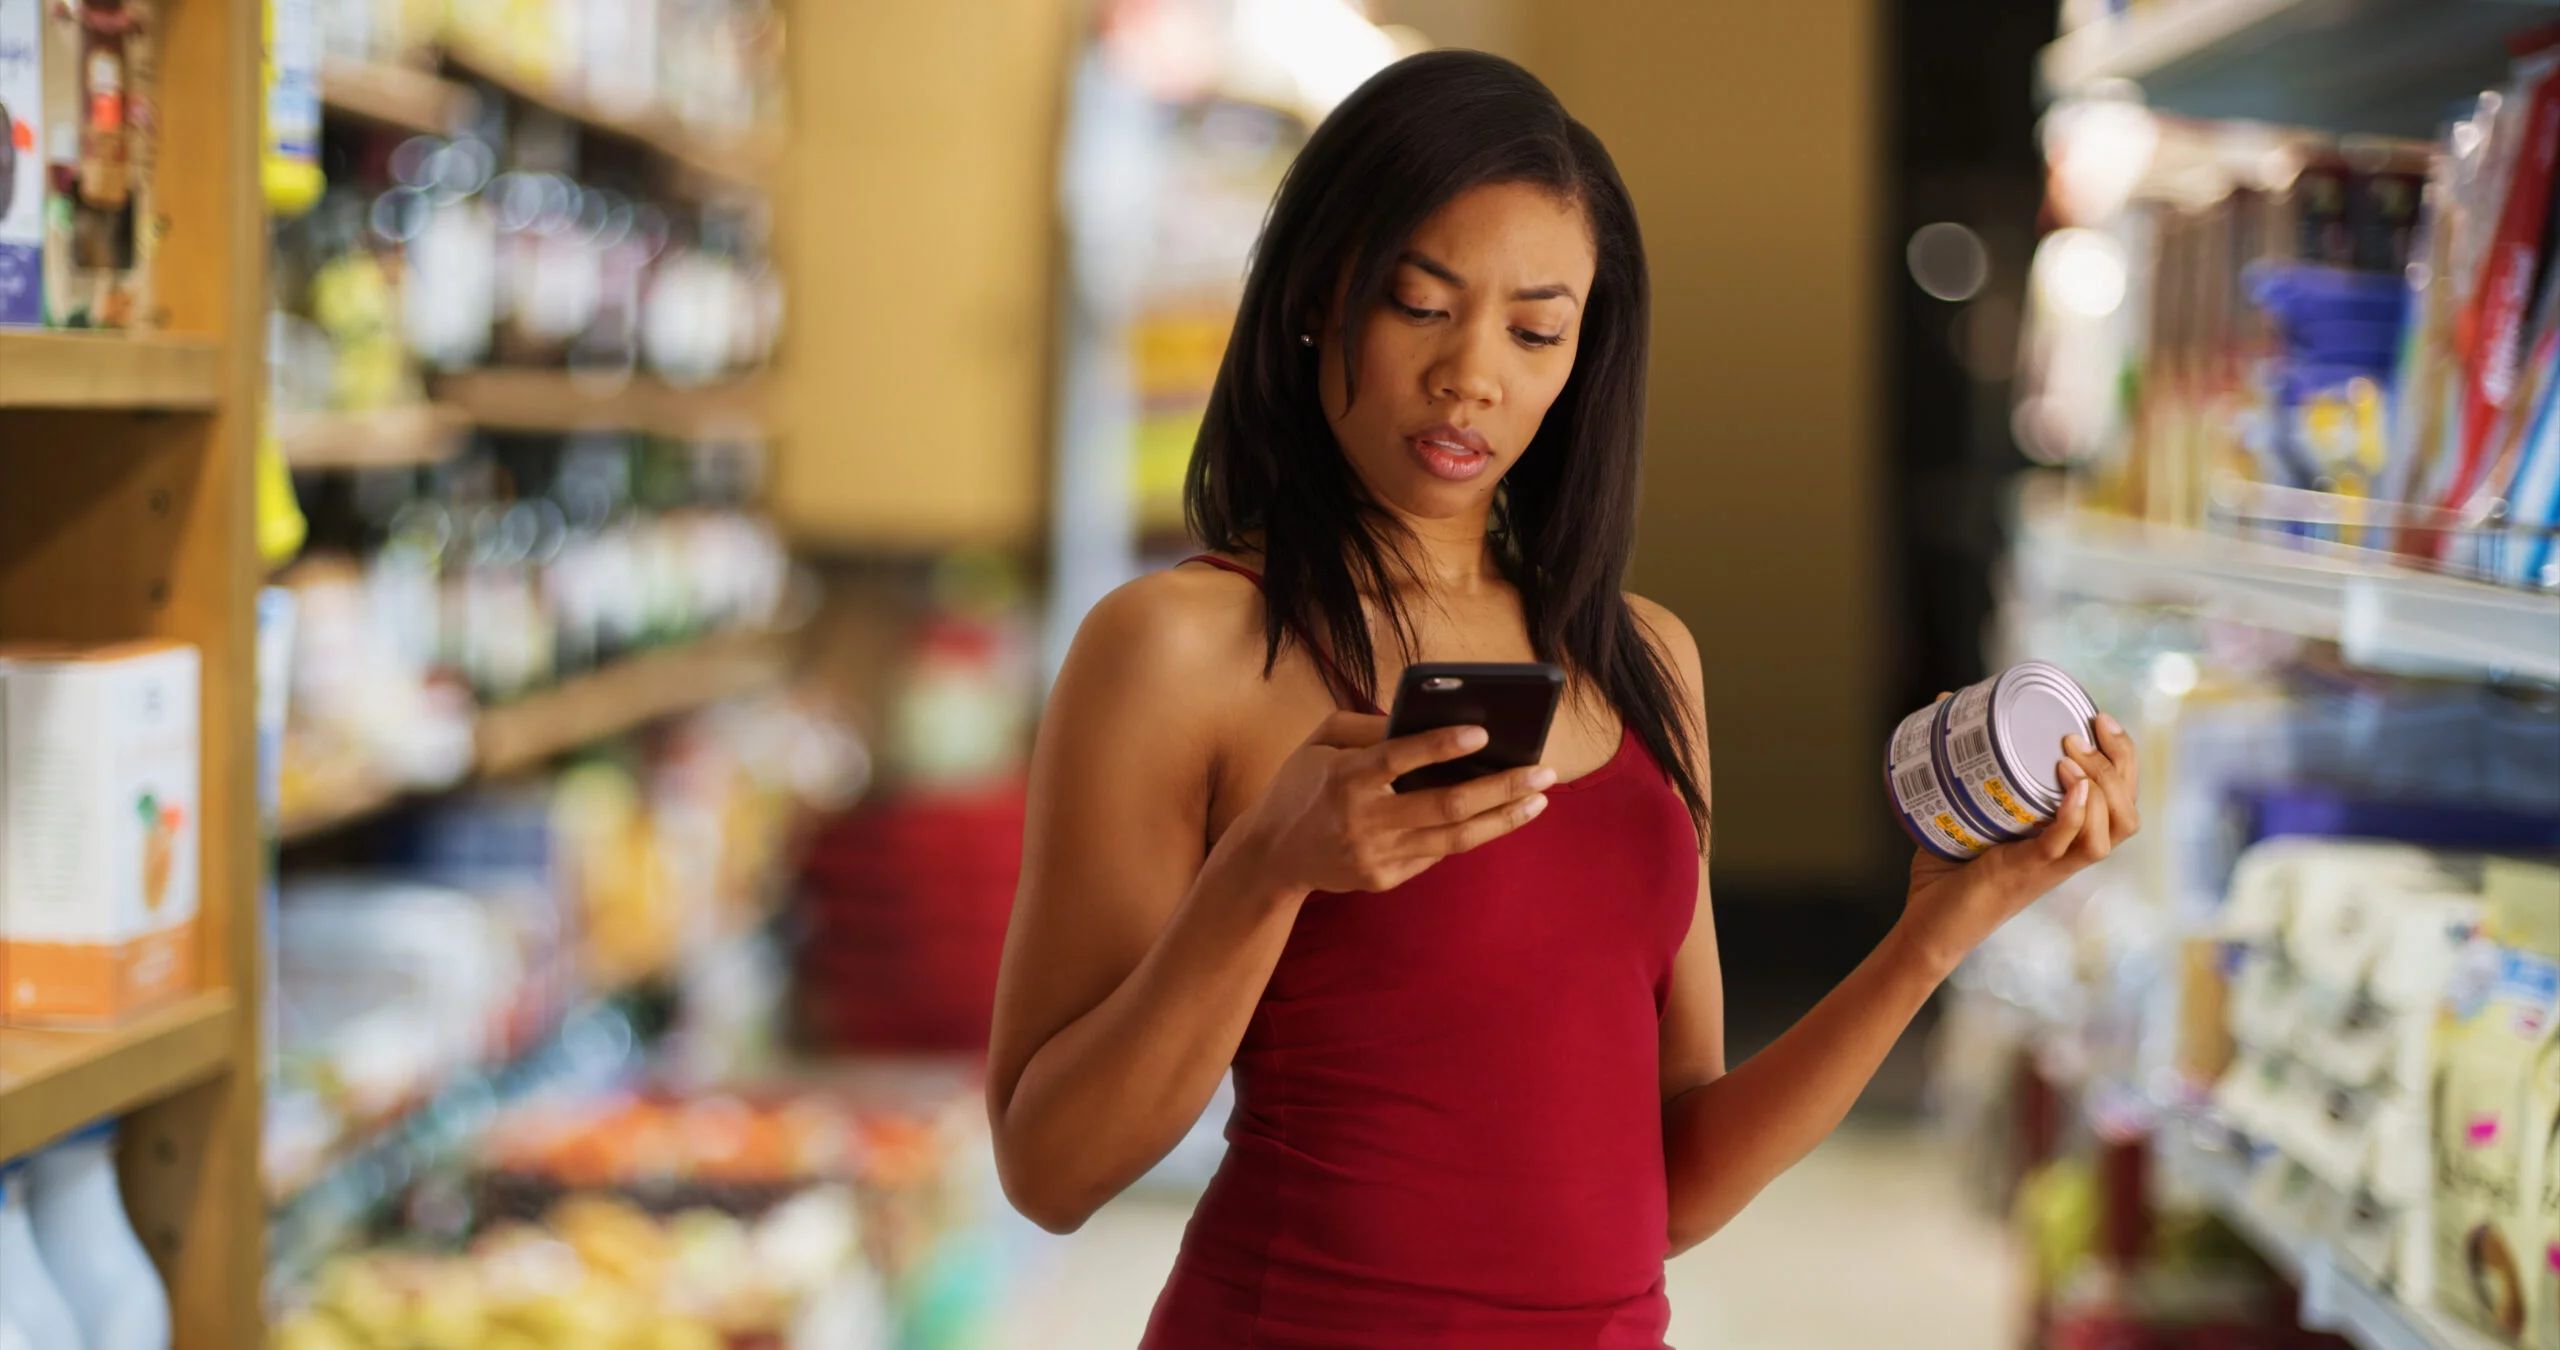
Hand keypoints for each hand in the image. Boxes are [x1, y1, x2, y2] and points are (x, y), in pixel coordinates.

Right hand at [1228, 711, 1554, 895]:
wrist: (1271, 855)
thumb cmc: (1302, 784)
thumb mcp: (1320, 741)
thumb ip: (1367, 726)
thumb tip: (1426, 717)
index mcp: (1343, 777)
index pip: (1398, 759)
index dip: (1441, 746)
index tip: (1484, 732)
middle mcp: (1362, 820)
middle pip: (1443, 805)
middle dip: (1500, 787)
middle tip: (1542, 771)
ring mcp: (1375, 856)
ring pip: (1454, 838)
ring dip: (1503, 818)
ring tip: (1539, 799)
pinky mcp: (1384, 879)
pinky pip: (1437, 853)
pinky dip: (1471, 832)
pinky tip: (1501, 815)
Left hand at [1897, 707, 2140, 977]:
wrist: (1927, 927)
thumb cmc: (1946, 873)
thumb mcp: (1963, 809)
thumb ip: (1959, 764)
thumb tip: (1942, 703)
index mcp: (2064, 840)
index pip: (2120, 798)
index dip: (2123, 758)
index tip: (2098, 717)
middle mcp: (2067, 855)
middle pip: (2126, 813)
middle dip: (2118, 765)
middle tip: (2082, 732)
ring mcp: (2049, 867)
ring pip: (2109, 832)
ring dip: (2100, 787)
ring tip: (2069, 756)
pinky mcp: (2023, 875)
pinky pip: (2066, 848)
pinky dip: (2074, 817)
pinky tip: (2074, 790)